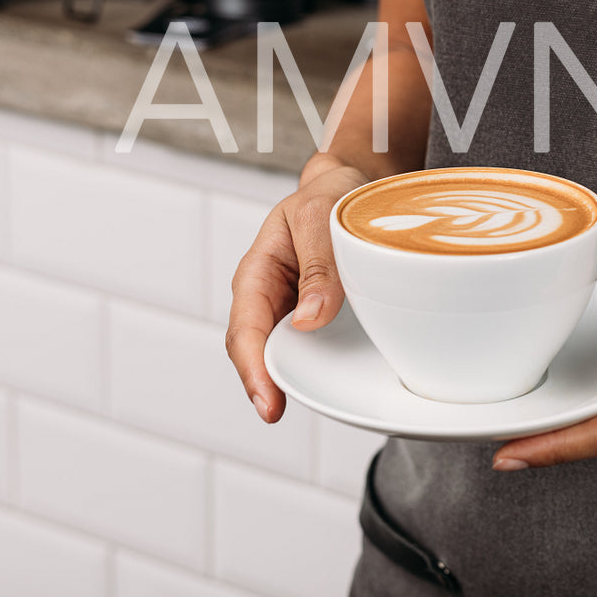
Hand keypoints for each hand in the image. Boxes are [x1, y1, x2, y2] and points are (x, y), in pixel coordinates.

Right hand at [224, 161, 371, 422]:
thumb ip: (318, 265)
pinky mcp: (318, 312)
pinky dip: (318, 364)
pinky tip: (336, 381)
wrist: (351, 184)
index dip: (252, 368)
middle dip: (263, 384)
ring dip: (292, 378)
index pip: (245, 328)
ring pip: (284, 351)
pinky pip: (312, 344)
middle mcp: (270, 295)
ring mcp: (292, 306)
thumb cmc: (329, 196)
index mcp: (258, 271)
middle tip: (277, 412)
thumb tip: (309, 319)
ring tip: (314, 403)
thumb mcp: (321, 217)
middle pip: (258, 349)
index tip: (267, 400)